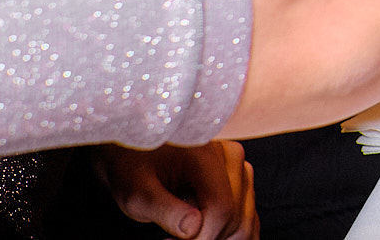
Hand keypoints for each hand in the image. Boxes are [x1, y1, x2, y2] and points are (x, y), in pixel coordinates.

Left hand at [95, 142, 257, 239]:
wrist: (135, 148)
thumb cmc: (132, 166)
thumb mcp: (137, 192)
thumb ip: (164, 210)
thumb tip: (192, 229)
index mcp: (207, 155)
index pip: (221, 209)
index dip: (201, 237)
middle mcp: (231, 157)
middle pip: (235, 217)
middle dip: (206, 238)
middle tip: (171, 238)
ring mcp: (240, 168)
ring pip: (245, 220)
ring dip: (218, 236)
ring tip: (184, 234)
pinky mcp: (240, 179)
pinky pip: (247, 215)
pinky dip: (228, 233)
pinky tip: (201, 234)